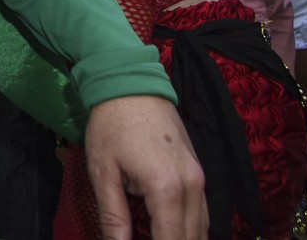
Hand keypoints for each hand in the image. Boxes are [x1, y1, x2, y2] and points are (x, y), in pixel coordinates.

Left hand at [83, 96, 205, 239]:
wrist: (131, 83)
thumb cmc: (111, 125)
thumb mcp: (103, 172)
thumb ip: (114, 217)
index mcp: (166, 189)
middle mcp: (193, 187)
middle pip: (192, 239)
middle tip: (144, 239)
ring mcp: (201, 179)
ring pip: (203, 229)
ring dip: (182, 238)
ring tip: (155, 234)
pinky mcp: (201, 172)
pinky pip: (203, 212)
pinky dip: (189, 228)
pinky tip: (170, 230)